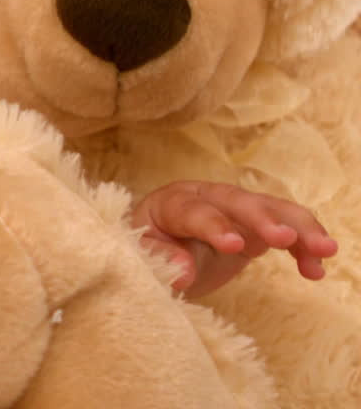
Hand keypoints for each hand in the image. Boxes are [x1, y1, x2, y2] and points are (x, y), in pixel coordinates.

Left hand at [130, 180, 337, 297]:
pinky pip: (283, 230)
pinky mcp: (254, 225)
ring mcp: (233, 209)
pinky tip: (316, 269)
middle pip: (236, 202)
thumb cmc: (147, 251)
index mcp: (171, 203)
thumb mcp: (143, 257)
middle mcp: (206, 197)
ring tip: (325, 250)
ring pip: (269, 209)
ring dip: (298, 227)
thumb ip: (159, 260)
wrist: (156, 250)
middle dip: (262, 219)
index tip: (233, 246)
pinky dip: (302, 246)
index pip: (193, 211)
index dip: (213, 226)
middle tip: (287, 238)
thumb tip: (183, 271)